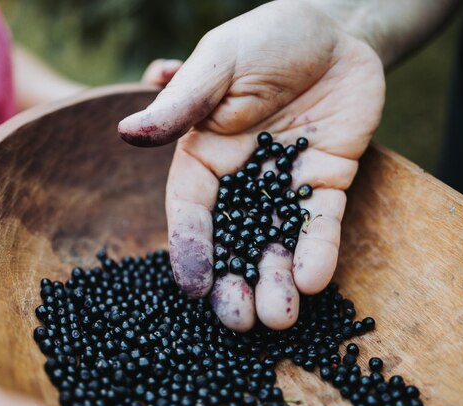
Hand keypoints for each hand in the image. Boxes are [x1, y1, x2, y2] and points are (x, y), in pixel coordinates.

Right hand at [119, 0, 384, 330]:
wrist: (336, 30)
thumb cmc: (266, 38)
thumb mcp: (218, 64)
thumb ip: (180, 103)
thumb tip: (127, 133)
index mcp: (204, 152)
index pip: (190, 208)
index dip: (190, 247)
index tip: (193, 286)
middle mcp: (241, 177)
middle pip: (232, 238)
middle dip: (234, 280)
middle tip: (238, 319)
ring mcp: (284, 183)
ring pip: (276, 240)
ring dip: (276, 280)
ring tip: (279, 316)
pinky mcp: (326, 181)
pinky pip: (321, 222)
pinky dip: (318, 250)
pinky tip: (314, 279)